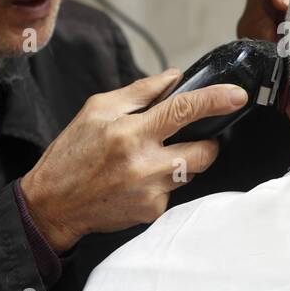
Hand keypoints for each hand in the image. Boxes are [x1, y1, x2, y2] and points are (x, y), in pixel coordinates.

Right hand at [19, 70, 247, 250]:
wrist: (52, 205)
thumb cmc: (72, 153)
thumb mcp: (97, 110)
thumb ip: (140, 92)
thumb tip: (174, 78)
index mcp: (130, 133)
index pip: (184, 110)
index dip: (215, 100)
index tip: (237, 95)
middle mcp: (145, 164)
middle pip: (204, 151)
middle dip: (205, 142)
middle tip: (186, 139)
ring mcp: (150, 192)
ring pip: (191, 172)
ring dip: (181, 163)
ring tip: (149, 161)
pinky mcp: (151, 212)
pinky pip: (174, 192)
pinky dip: (163, 184)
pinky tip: (138, 182)